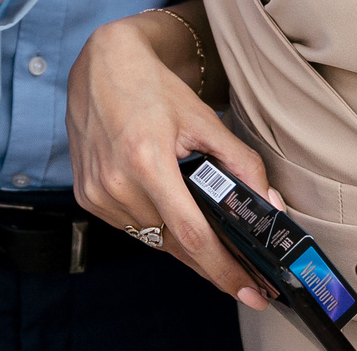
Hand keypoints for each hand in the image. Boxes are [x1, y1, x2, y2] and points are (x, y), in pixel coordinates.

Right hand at [66, 11, 272, 309]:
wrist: (101, 64)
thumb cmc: (153, 88)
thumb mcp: (205, 120)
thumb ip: (241, 165)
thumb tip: (270, 206)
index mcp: (147, 161)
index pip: (193, 236)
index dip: (225, 271)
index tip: (252, 293)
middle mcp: (116, 182)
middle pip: (174, 245)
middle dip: (212, 263)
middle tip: (244, 275)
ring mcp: (97, 192)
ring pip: (152, 240)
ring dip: (182, 244)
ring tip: (208, 238)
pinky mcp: (86, 195)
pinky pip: (131, 228)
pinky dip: (154, 226)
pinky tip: (169, 212)